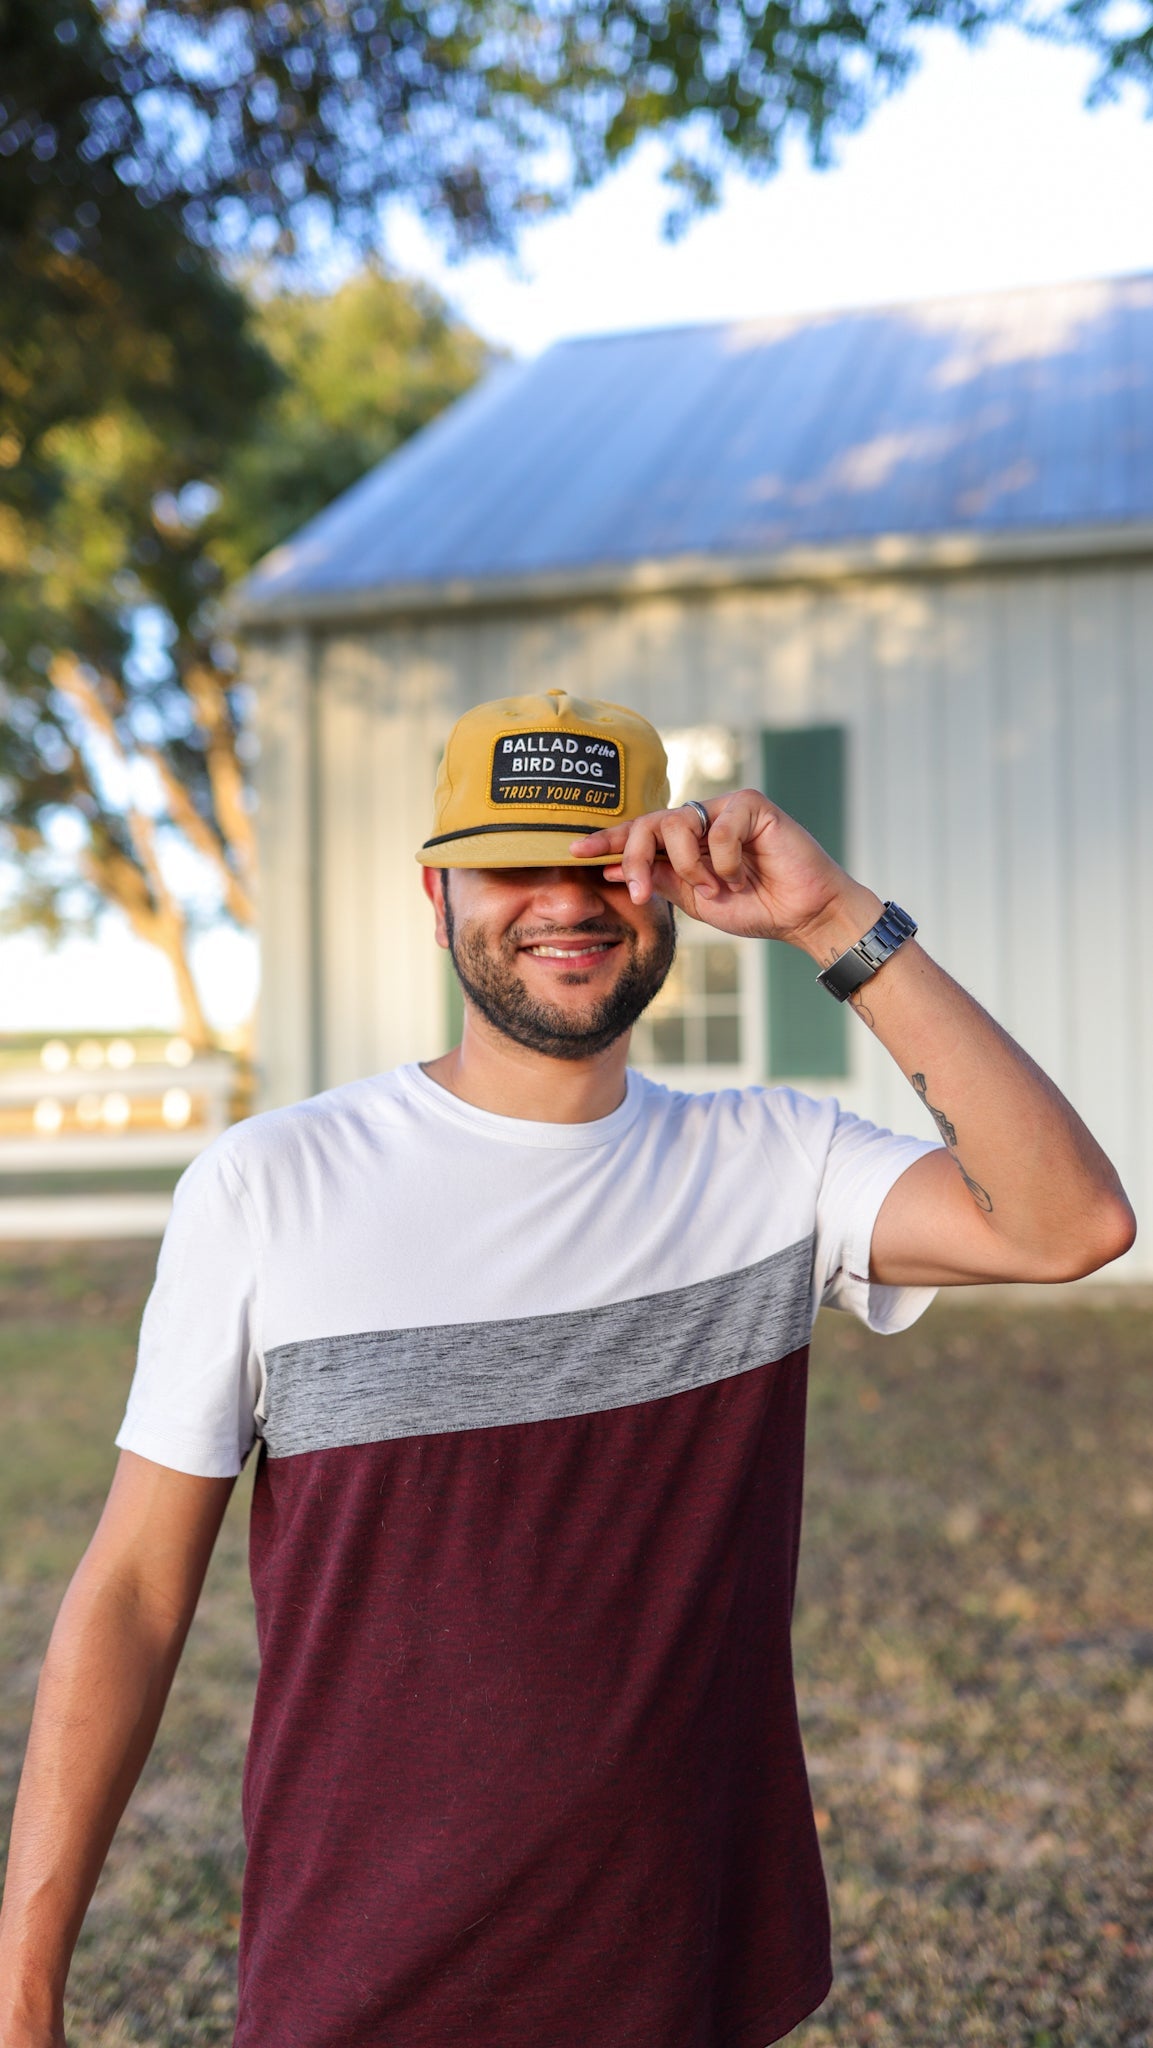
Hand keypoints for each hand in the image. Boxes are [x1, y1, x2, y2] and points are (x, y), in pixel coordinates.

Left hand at [570, 790, 880, 957]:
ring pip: (678, 823)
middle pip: (649, 822)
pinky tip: (743, 873)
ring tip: (714, 887)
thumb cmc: (756, 907)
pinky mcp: (753, 805)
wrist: (802, 916)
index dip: (607, 840)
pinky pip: (718, 829)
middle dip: (635, 856)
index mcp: (686, 840)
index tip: (574, 853)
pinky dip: (725, 860)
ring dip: (689, 865)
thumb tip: (614, 868)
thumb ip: (660, 879)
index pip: (639, 832)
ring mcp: (726, 808)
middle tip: (637, 891)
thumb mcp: (695, 900)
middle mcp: (702, 818)